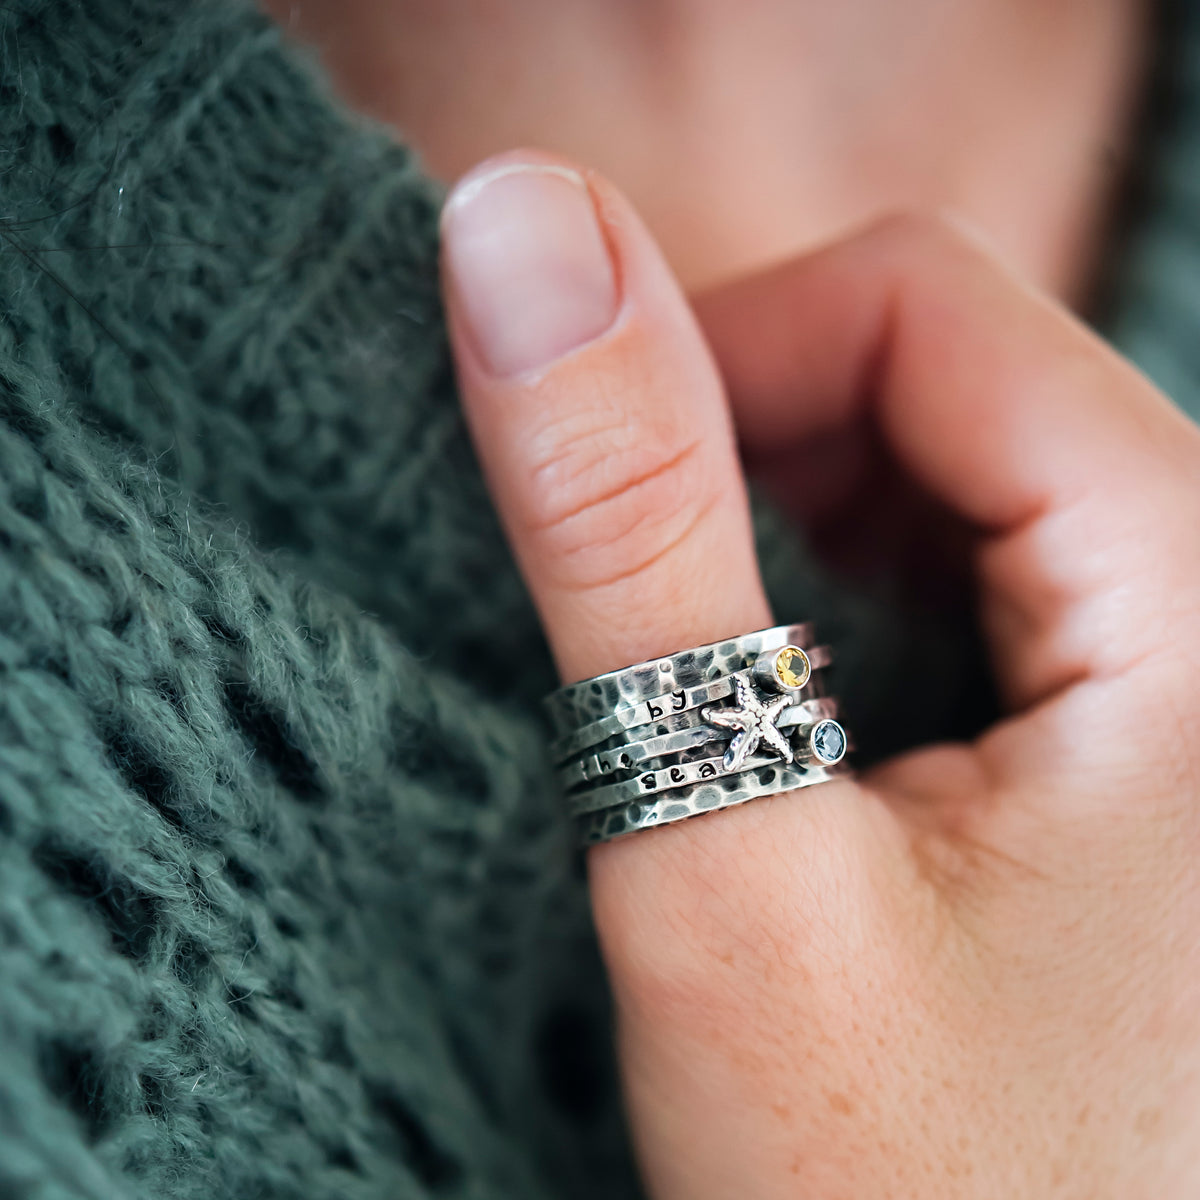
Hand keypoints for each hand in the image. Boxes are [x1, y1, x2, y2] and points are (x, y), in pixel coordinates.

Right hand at [439, 150, 1199, 1197]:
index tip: (582, 486)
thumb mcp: (725, 848)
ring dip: (788, 548)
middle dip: (745, 463)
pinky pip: (980, 581)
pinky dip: (847, 615)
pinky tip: (792, 734)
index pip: (916, 300)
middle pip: (940, 380)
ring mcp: (1199, 669)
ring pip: (949, 480)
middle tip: (640, 635)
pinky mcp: (1146, 735)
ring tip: (713, 708)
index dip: (710, 347)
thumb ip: (623, 520)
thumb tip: (513, 228)